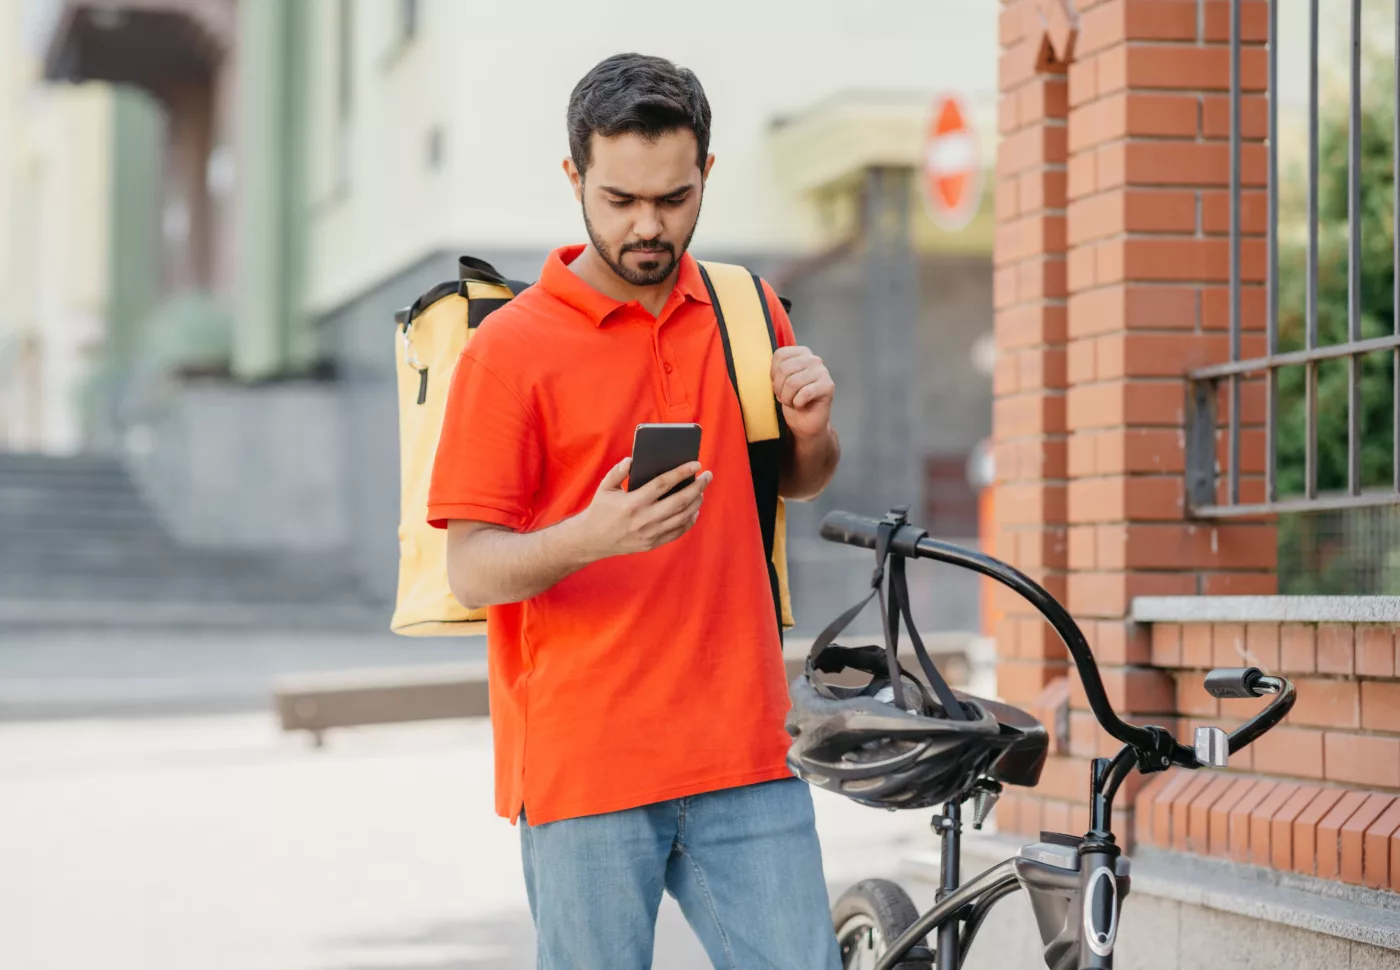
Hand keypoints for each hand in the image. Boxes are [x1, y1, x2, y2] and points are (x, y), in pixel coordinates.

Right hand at [571, 457, 711, 561]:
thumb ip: (618, 472)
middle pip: (679, 501)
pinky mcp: (652, 543)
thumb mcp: (605, 487)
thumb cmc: (601, 509)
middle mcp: (644, 519)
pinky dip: (689, 520)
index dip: (681, 472)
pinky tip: (694, 509)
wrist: (592, 540)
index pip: (662, 484)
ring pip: (682, 517)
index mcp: (632, 502)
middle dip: (697, 487)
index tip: (696, 464)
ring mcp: (650, 533)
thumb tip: (633, 459)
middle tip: (707, 476)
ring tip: (702, 490)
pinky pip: (677, 532)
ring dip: (696, 502)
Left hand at [772, 346, 833, 438]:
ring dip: (788, 398)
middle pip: (784, 369)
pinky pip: (805, 393)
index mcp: (801, 353)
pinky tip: (801, 405)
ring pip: (793, 382)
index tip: (780, 385)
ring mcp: (823, 372)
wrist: (806, 423)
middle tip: (785, 397)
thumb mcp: (779, 381)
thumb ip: (777, 368)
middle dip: (779, 388)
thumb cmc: (792, 400)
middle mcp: (813, 359)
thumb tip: (765, 362)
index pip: (779, 355)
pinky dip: (798, 403)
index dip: (774, 374)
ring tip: (793, 402)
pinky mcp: (828, 386)